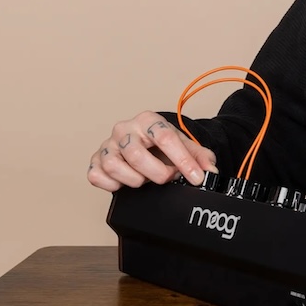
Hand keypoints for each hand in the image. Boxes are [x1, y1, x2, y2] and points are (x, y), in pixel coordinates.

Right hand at [86, 110, 216, 191]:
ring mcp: (107, 145)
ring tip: (147, 178)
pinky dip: (114, 185)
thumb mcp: (185, 146)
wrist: (144, 145)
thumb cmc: (162, 145)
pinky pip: (98, 177)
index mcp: (149, 120)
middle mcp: (125, 129)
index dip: (182, 160)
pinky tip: (126, 181)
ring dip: (136, 180)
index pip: (165, 138)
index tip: (195, 177)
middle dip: (158, 173)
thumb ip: (201, 157)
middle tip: (168, 177)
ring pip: (115, 167)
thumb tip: (210, 170)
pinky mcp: (95, 160)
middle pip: (136, 155)